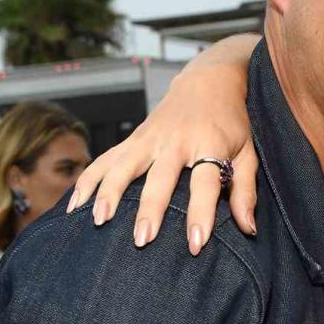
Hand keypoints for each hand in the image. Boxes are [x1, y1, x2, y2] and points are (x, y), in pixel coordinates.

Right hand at [67, 38, 260, 254]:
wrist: (210, 80)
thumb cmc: (233, 123)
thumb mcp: (248, 153)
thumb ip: (245, 191)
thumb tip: (248, 229)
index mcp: (209, 144)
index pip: (205, 184)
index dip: (200, 214)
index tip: (195, 243)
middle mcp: (177, 141)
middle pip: (160, 178)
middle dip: (149, 209)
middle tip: (141, 240)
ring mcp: (151, 138)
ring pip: (125, 165)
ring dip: (109, 192)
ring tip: (98, 221)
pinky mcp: (135, 138)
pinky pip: (107, 159)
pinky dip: (89, 180)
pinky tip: (76, 205)